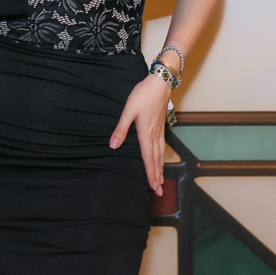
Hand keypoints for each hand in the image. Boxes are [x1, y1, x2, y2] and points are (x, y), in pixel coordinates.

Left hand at [109, 75, 171, 194]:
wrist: (160, 83)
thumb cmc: (143, 95)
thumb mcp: (128, 110)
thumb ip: (121, 129)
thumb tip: (113, 145)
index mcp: (145, 132)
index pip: (147, 157)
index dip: (150, 172)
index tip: (153, 186)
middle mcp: (154, 135)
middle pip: (156, 159)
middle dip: (157, 175)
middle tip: (159, 191)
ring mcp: (160, 130)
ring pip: (161, 154)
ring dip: (161, 168)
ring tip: (162, 180)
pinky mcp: (161, 126)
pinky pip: (163, 146)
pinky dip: (162, 157)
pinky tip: (161, 159)